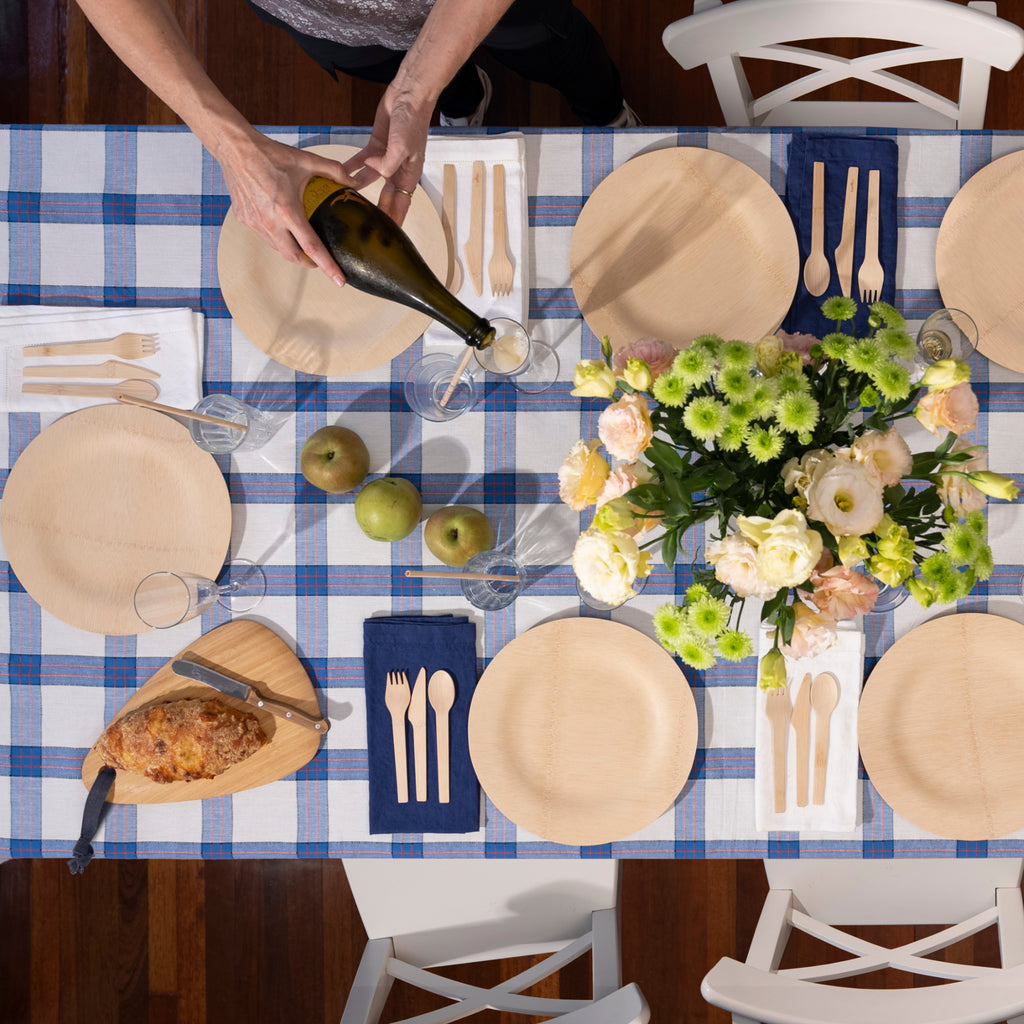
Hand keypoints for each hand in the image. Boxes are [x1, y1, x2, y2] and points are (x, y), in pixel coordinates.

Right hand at [218, 134, 352, 285]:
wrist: (235, 148)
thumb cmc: (270, 154)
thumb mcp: (306, 160)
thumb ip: (333, 171)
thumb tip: (353, 181)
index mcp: (287, 211)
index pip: (312, 247)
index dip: (327, 266)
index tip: (339, 280)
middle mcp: (269, 222)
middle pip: (293, 257)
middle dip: (309, 263)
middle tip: (319, 260)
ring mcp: (254, 223)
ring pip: (277, 248)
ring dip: (291, 250)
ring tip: (301, 242)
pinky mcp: (244, 219)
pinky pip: (264, 236)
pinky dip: (276, 236)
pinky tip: (281, 225)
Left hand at [343, 83, 430, 226]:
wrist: (410, 94)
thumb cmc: (413, 121)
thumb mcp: (402, 147)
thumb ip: (387, 164)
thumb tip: (373, 171)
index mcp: (409, 174)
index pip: (401, 204)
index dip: (394, 220)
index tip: (387, 236)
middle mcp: (398, 169)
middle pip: (386, 196)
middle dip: (376, 211)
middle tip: (363, 226)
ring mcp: (386, 157)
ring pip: (370, 180)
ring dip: (358, 190)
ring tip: (345, 202)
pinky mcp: (376, 145)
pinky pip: (361, 161)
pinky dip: (352, 168)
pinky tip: (340, 175)